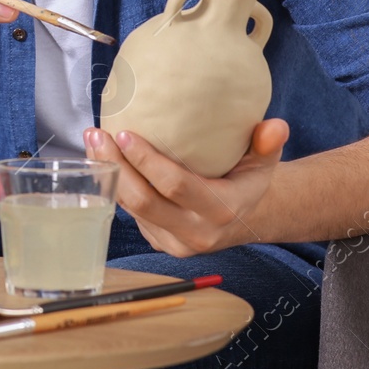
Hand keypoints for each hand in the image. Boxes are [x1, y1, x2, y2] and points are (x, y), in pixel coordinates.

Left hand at [82, 118, 289, 257]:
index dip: (148, 161)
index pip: (177, 186)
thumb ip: (267, 144)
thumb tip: (275, 126)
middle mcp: (196, 232)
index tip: (126, 132)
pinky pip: (130, 214)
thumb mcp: (263, 163)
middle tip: (97, 133)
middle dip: (116, 166)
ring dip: (107, 175)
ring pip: (130, 209)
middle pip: (144, 201)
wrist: (244, 220)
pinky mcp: (158, 242)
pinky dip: (113, 186)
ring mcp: (173, 242)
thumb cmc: (247, 181)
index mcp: (221, 211)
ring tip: (93, 142)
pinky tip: (102, 159)